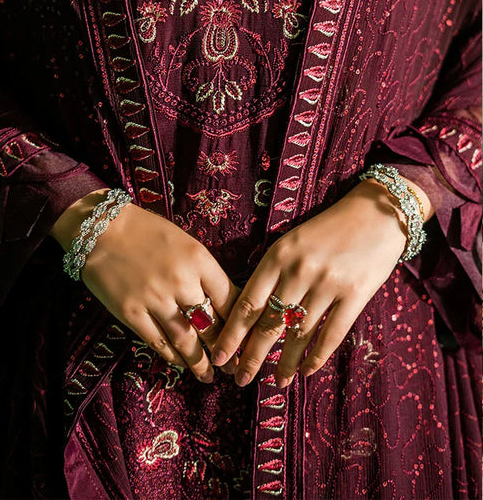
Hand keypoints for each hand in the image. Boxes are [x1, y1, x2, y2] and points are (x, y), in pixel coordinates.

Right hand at [50, 190, 239, 381]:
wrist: (100, 228)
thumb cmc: (145, 230)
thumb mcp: (184, 242)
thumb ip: (202, 269)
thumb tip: (221, 300)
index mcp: (198, 259)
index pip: (230, 298)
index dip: (239, 322)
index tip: (245, 336)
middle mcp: (181, 281)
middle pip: (212, 324)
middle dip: (225, 349)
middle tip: (233, 365)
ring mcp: (155, 300)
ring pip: (187, 341)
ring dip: (201, 363)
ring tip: (210, 375)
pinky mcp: (132, 313)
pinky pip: (159, 343)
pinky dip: (173, 357)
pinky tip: (182, 364)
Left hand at [211, 178, 430, 388]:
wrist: (376, 213)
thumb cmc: (328, 228)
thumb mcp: (292, 241)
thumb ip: (273, 271)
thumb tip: (250, 311)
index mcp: (278, 255)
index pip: (248, 302)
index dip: (232, 334)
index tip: (220, 356)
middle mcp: (300, 271)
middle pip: (269, 323)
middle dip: (252, 356)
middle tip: (240, 379)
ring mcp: (328, 284)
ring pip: (299, 334)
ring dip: (285, 363)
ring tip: (276, 382)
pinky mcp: (355, 294)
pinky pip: (332, 333)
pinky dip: (318, 356)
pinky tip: (307, 371)